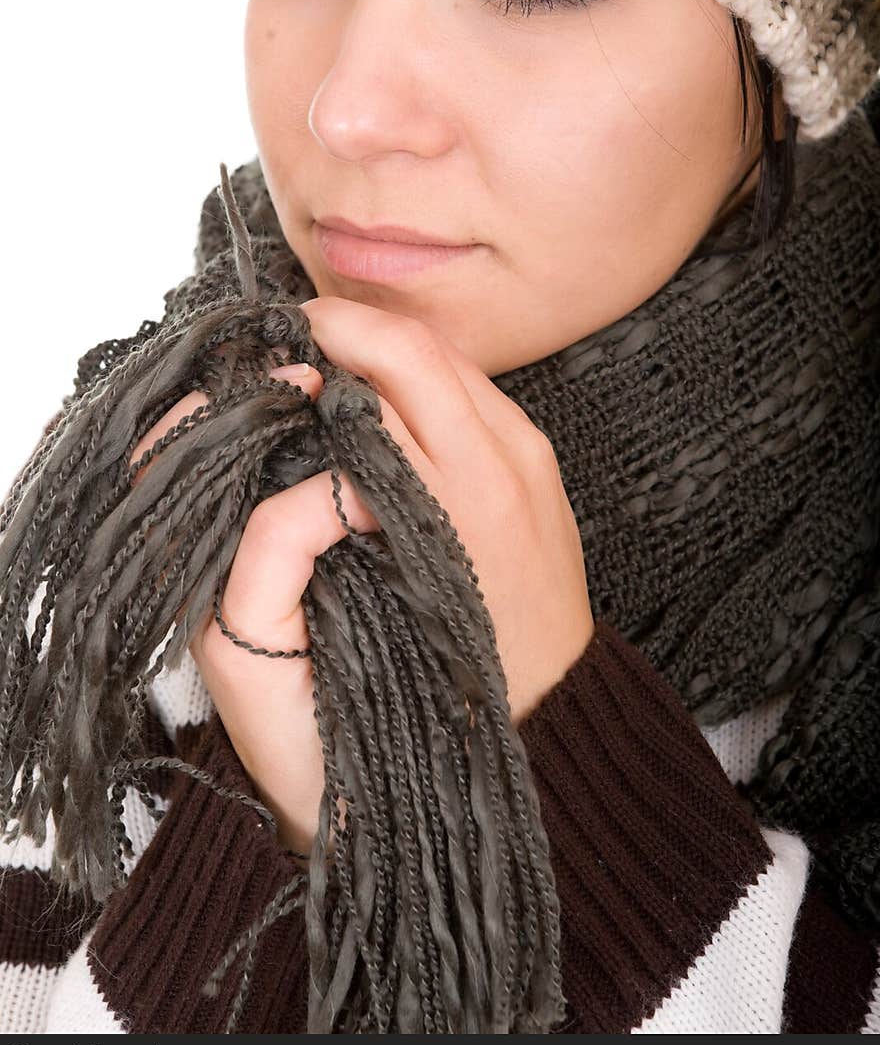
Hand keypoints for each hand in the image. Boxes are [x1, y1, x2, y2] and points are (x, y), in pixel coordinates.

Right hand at [129, 297, 595, 856]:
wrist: (546, 717)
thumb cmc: (437, 679)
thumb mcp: (348, 612)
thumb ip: (298, 527)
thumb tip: (278, 433)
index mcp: (443, 502)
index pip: (372, 382)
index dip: (317, 349)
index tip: (278, 346)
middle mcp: (496, 465)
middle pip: (414, 348)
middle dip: (349, 327)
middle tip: (301, 333)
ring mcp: (530, 457)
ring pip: (450, 358)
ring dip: (391, 349)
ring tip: (340, 362)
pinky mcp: (545, 461)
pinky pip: (479, 390)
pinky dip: (430, 381)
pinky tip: (394, 401)